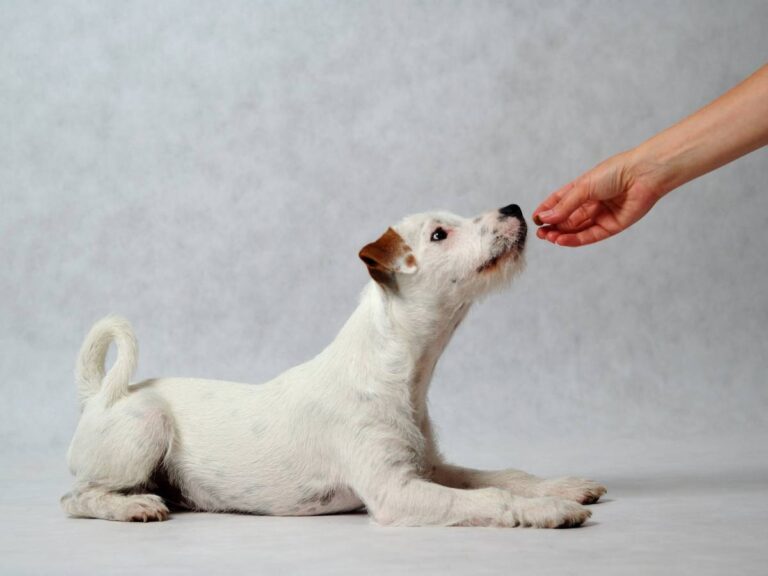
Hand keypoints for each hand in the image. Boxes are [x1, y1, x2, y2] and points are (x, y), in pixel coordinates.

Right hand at [532, 151, 664, 246]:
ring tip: (548, 237)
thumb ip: (564, 205)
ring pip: (577, 229)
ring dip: (561, 234)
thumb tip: (545, 218)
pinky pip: (590, 236)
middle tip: (540, 232)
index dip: (547, 210)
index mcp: (583, 188)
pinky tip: (562, 240)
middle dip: (553, 226)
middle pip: (567, 218)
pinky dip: (575, 239)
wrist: (643, 174)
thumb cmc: (615, 172)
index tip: (536, 219)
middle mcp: (591, 203)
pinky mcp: (612, 227)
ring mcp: (601, 215)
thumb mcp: (583, 187)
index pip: (560, 202)